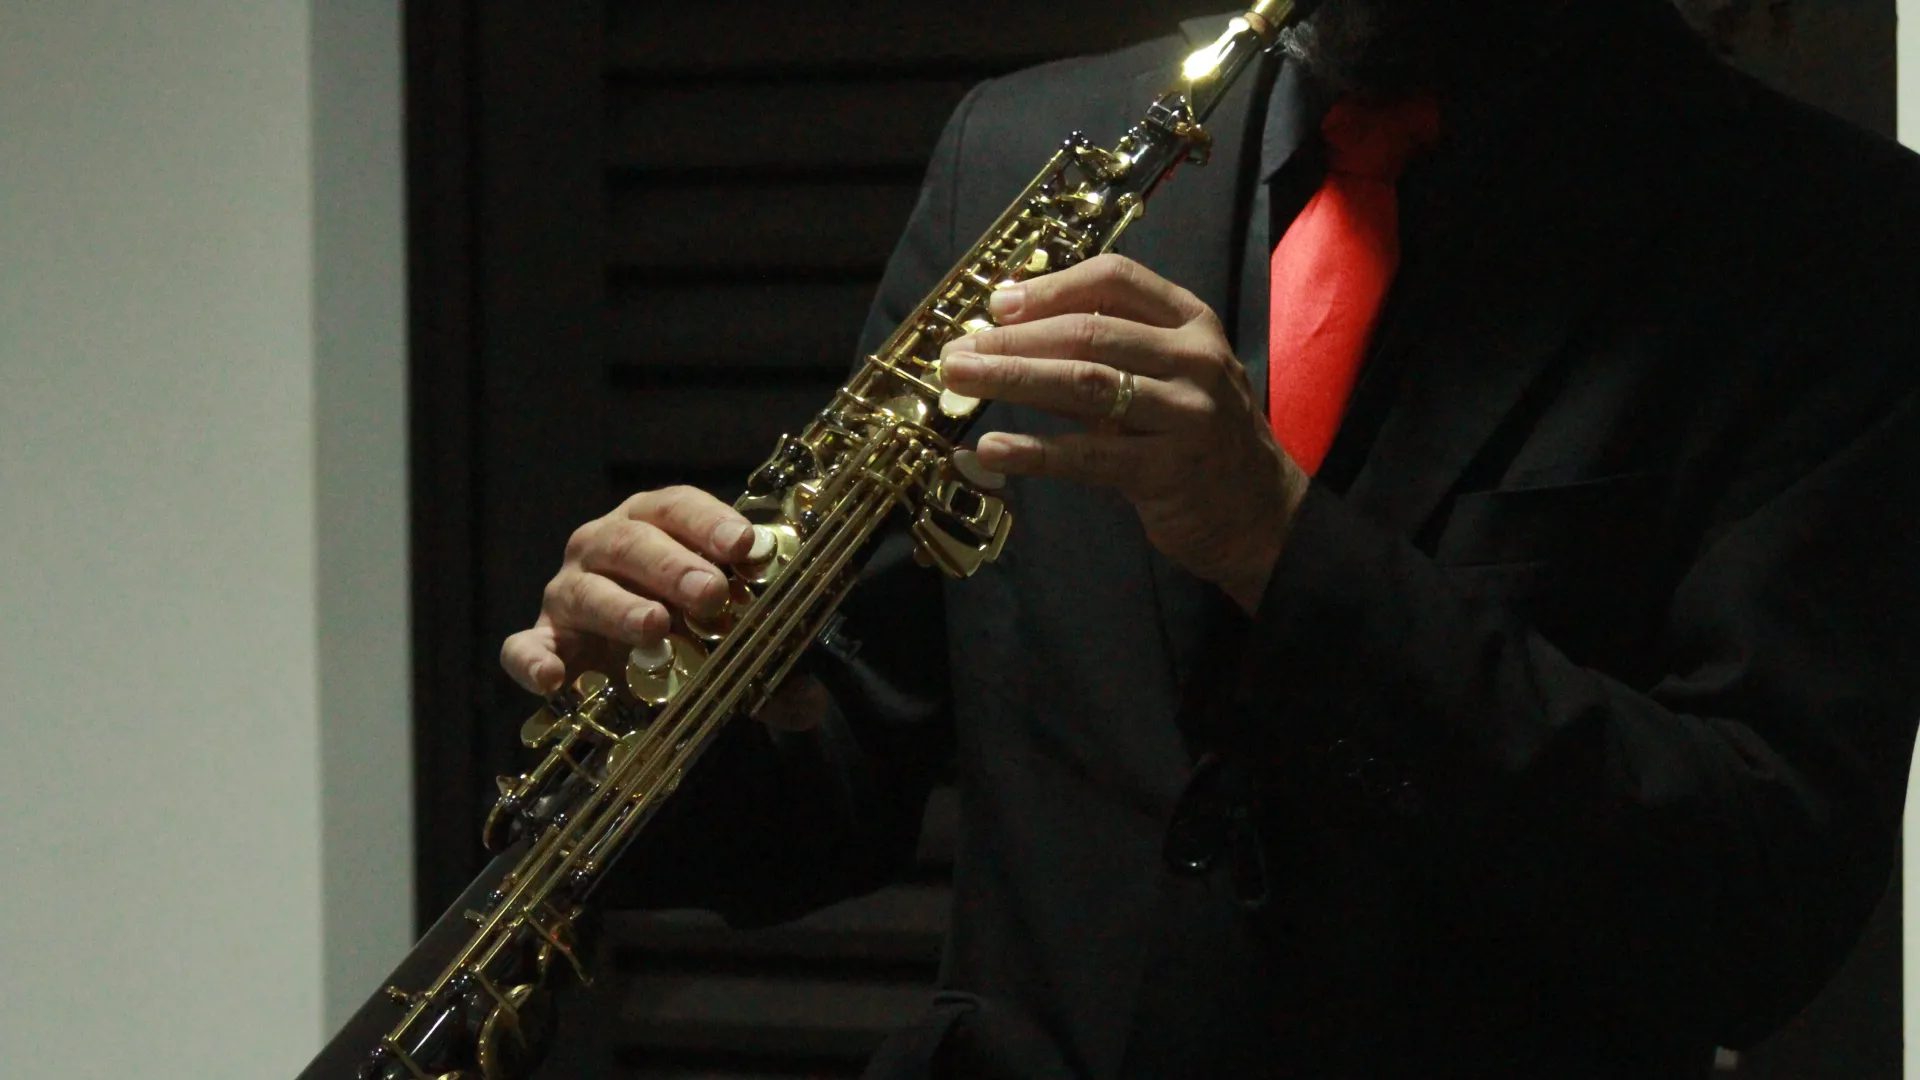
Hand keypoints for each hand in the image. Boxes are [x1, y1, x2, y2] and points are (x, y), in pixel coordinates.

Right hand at [500, 486, 827, 730]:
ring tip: (655, 628)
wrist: (636, 667)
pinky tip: (553, 680)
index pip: (679, 507)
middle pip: (633, 543)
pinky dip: (532, 661)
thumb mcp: (734, 644)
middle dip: (673, 566)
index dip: (711, 523)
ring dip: (621, 608)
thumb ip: (769, 667)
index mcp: (655, 525)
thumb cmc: (689, 629)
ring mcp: (569, 593)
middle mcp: (604, 548)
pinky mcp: (543, 641)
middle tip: (710, 593)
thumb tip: (808, 701)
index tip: (745, 545)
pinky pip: (523, 648)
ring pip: (585, 590)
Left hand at [939, 254, 1308, 614]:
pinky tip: (992, 448)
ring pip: (1085, 383)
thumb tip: (1008, 330)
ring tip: (962, 380)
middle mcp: (1194, 358)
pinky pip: (1089, 456)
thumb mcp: (1164, 377)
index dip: (1049, 287)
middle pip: (1089, 331)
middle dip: (1014, 338)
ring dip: (1013, 378)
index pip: (1115, 279)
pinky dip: (1034, 451)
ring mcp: (1187, 413)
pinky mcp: (1170, 471)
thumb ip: (1102, 352)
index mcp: (1191, 321)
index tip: (996, 304)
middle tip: (958, 351)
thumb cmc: (1196, 436)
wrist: (1259, 512)